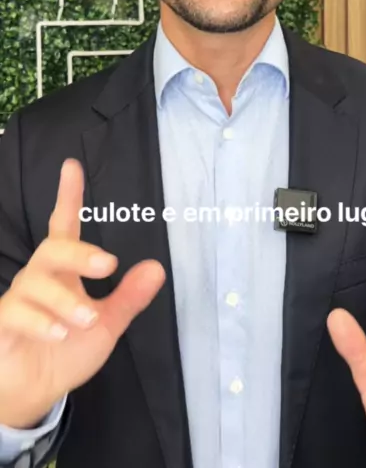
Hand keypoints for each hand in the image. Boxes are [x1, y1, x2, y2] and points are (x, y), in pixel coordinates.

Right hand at [0, 159, 164, 428]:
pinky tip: (59, 333)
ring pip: (35, 282)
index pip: (65, 225)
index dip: (68, 196)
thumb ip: (128, 297)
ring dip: (65, 299)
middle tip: (108, 264)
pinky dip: (40, 321)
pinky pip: (17, 313)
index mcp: (64, 271)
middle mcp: (40, 278)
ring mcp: (19, 300)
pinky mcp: (4, 325)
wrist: (34, 392)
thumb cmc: (67, 350)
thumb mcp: (106, 324)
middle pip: (53, 249)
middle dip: (80, 253)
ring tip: (88, 318)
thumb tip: (157, 268)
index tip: (72, 166)